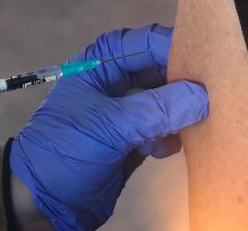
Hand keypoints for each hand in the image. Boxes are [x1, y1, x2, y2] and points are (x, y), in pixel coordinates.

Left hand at [9, 25, 209, 230]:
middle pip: (155, 71)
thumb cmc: (65, 152)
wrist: (42, 203)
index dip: (167, 45)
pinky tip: (164, 148)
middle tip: (205, 92)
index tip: (199, 56)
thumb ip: (157, 110)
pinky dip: (168, 137)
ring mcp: (121, 114)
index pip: (138, 43)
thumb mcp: (111, 127)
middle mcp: (110, 85)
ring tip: (186, 124)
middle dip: (178, 83)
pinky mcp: (131, 141)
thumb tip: (201, 95)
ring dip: (175, 113)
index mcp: (95, 67)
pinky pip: (161, 129)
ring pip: (162, 102)